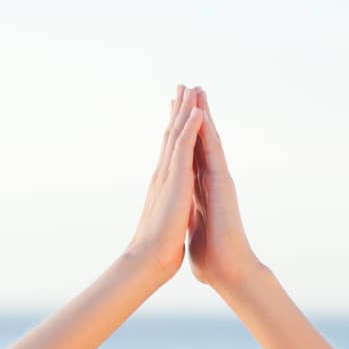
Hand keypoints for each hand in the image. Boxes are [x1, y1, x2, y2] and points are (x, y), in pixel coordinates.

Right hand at [124, 85, 202, 285]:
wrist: (151, 260)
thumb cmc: (158, 249)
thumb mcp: (169, 222)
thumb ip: (170, 211)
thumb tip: (171, 213)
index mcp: (166, 186)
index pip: (172, 152)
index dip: (176, 131)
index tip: (179, 113)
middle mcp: (165, 175)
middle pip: (172, 136)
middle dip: (177, 111)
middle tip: (180, 88)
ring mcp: (168, 175)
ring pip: (177, 135)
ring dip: (184, 110)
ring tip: (189, 88)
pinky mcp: (175, 179)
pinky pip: (183, 147)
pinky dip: (190, 128)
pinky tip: (197, 111)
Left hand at [188, 87, 260, 295]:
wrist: (228, 271)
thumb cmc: (212, 261)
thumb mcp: (194, 236)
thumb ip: (191, 228)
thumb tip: (183, 234)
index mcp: (202, 194)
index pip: (191, 158)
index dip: (183, 136)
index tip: (174, 116)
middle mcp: (212, 184)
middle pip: (199, 143)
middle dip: (192, 116)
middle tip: (185, 90)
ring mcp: (219, 182)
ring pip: (209, 141)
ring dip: (203, 115)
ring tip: (197, 91)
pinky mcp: (223, 185)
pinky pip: (213, 152)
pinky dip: (208, 132)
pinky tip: (203, 114)